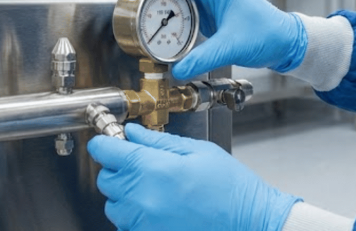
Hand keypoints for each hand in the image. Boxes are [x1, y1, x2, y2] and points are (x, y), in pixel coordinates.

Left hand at [87, 124, 299, 230]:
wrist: (251, 223)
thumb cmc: (231, 188)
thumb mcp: (198, 151)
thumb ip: (158, 141)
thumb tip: (131, 133)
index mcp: (152, 169)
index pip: (104, 152)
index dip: (107, 143)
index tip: (112, 142)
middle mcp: (141, 199)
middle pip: (105, 179)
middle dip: (120, 169)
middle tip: (145, 166)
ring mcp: (142, 224)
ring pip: (114, 205)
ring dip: (126, 195)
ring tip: (157, 191)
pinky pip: (127, 226)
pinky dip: (137, 216)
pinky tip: (162, 209)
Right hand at [127, 0, 306, 79]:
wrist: (285, 43)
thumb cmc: (268, 33)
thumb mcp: (232, 45)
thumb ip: (204, 58)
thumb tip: (178, 70)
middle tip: (130, 0)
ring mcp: (210, 2)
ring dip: (158, 4)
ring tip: (138, 13)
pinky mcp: (210, 16)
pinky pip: (183, 12)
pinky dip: (169, 19)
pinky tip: (159, 30)